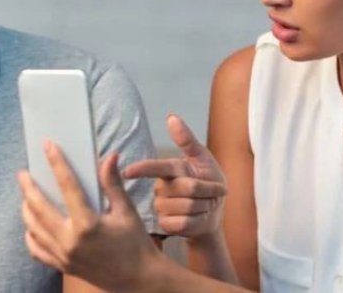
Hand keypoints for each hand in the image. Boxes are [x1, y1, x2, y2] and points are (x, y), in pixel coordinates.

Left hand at [18, 142, 162, 291]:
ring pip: (33, 228)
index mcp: (87, 224)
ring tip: (26, 194)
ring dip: (26, 209)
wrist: (139, 279)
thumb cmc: (135, 243)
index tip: (48, 146)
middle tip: (23, 173)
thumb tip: (109, 156)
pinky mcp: (62, 266)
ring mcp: (63, 255)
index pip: (67, 186)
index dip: (57, 163)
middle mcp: (70, 241)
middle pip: (39, 207)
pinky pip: (36, 250)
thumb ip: (112, 184)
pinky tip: (31, 224)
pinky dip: (30, 235)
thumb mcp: (127, 211)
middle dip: (28, 187)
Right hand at [122, 114, 226, 240]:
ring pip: (187, 205)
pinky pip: (183, 222)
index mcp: (169, 170)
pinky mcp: (166, 224)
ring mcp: (161, 207)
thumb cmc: (209, 182)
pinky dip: (197, 220)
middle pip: (187, 187)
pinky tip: (197, 218)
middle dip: (206, 190)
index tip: (127, 172)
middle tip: (210, 193)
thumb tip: (171, 117)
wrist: (214, 212)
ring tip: (204, 205)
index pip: (153, 168)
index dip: (140, 170)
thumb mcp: (203, 159)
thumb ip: (187, 140)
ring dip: (204, 206)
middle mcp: (161, 188)